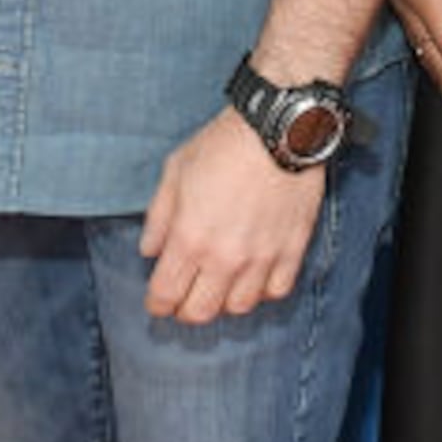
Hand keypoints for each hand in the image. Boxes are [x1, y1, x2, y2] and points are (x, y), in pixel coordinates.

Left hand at [139, 112, 324, 324]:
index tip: (157, 299)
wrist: (279, 128)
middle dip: (185, 309)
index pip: (165, 296)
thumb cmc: (223, 144)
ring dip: (224, 300)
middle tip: (185, 295)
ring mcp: (261, 258)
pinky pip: (275, 292)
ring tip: (219, 283)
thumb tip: (149, 251)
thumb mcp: (175, 170)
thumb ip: (158, 217)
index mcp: (189, 238)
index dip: (156, 304)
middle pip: (199, 313)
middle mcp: (224, 257)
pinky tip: (253, 274)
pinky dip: (262, 290)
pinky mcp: (291, 251)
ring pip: (238, 308)